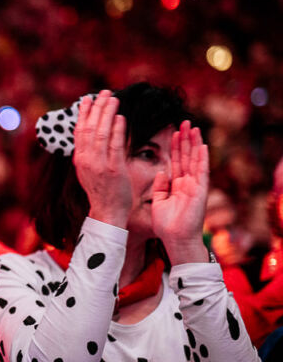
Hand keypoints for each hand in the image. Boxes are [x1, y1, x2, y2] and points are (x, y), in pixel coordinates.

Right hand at [72, 90, 131, 227]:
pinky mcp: (114, 169)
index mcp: (79, 159)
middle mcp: (86, 160)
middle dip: (97, 108)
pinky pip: (115, 145)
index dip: (83, 113)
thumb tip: (87, 136)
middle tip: (104, 93)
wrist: (107, 211)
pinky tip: (121, 118)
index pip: (79, 131)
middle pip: (90, 128)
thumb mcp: (87, 170)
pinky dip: (118, 130)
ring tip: (113, 99)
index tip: (87, 99)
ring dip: (107, 114)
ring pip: (101, 133)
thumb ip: (87, 153)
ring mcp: (99, 165)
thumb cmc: (101, 191)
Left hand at [151, 120, 209, 262]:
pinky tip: (202, 145)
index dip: (175, 146)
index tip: (174, 132)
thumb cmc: (167, 225)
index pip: (176, 161)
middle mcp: (187, 183)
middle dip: (185, 139)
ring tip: (192, 127)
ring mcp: (195, 186)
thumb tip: (161, 171)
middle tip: (184, 122)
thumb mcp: (159, 202)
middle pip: (187, 156)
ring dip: (194, 144)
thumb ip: (160, 186)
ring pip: (195, 160)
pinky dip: (202, 158)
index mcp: (177, 185)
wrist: (175, 240)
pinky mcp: (200, 191)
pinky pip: (202, 172)